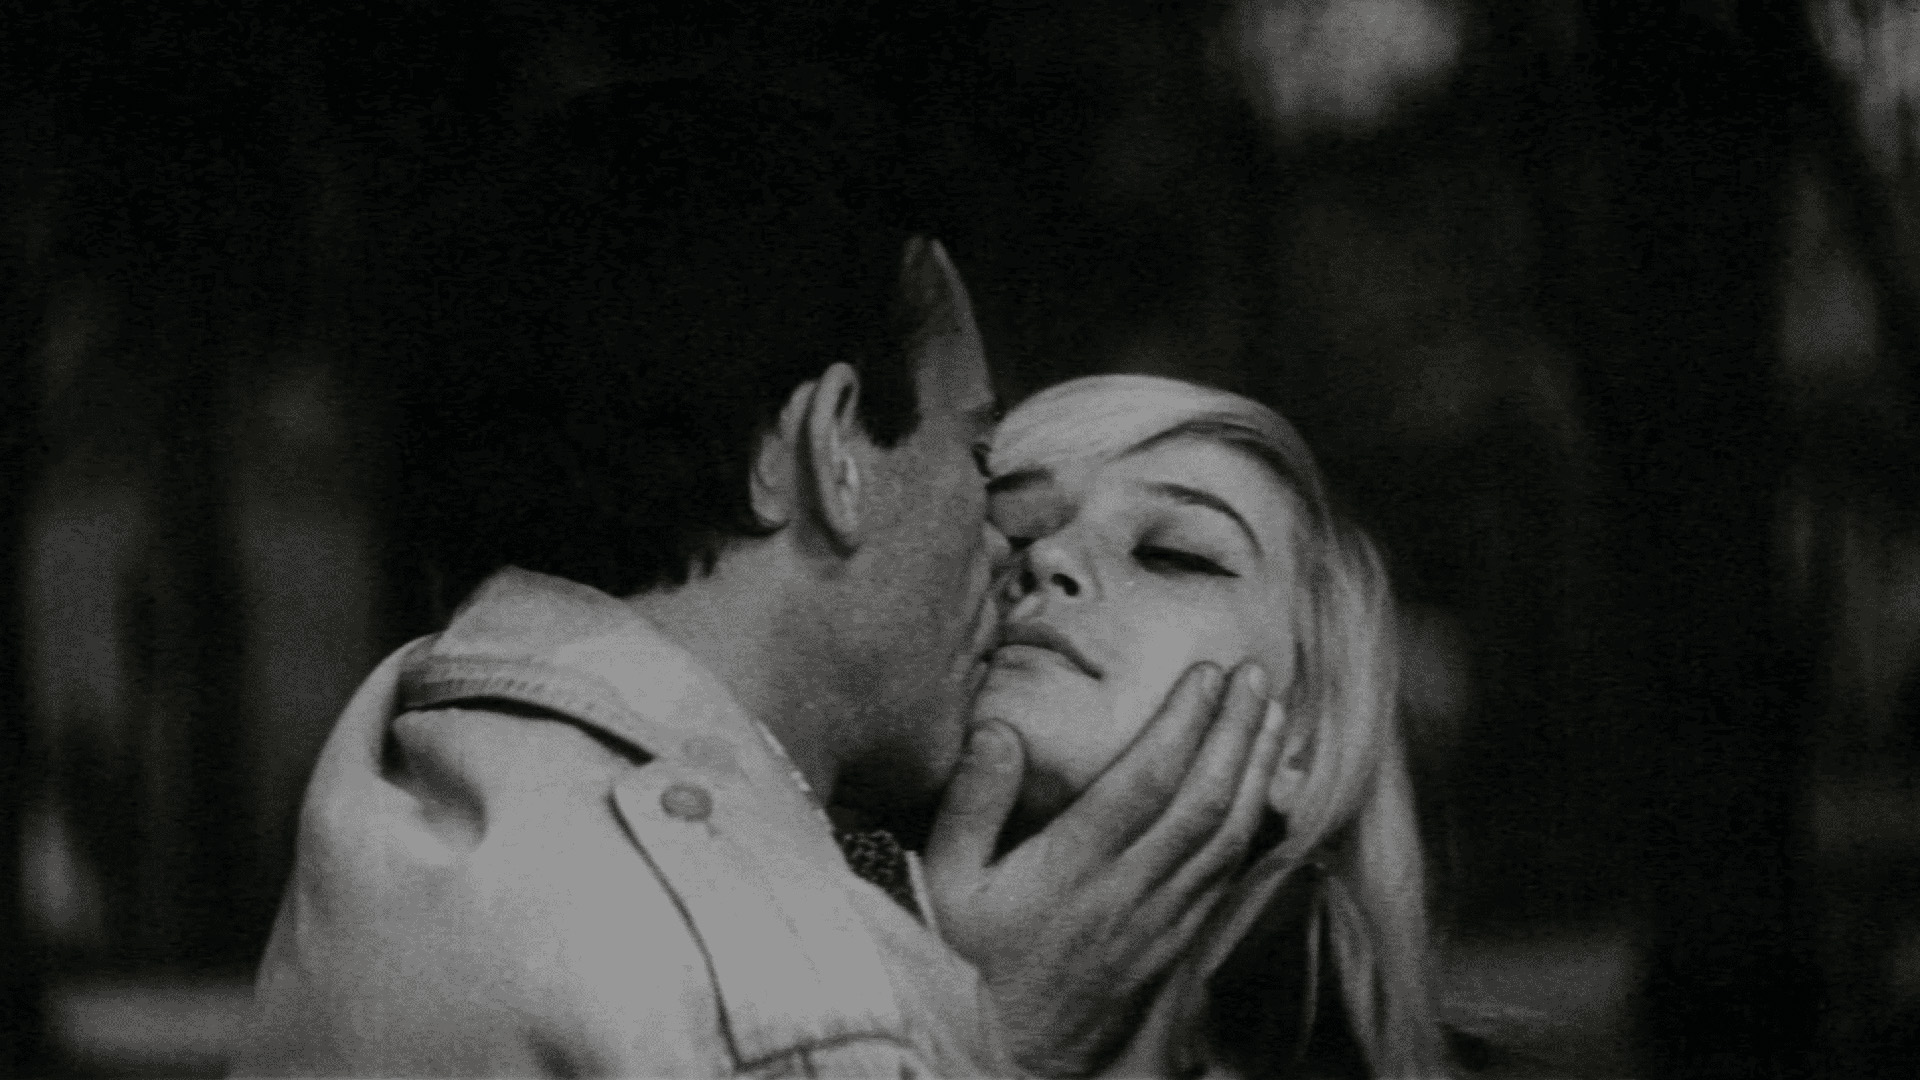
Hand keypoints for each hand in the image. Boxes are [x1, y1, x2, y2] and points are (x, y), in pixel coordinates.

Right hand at [923, 661, 1286, 1076]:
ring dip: (1257, 767)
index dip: (1182, 724)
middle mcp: (1129, 888)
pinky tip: (1267, 784)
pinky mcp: (1183, 935)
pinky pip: (1232, 870)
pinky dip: (1257, 819)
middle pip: (1202, 799)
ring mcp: (1164, 915)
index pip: (1144, 782)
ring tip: (1272, 711)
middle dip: (1235, 730)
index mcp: (1073, 867)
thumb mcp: (951, 881)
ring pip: (1228, 833)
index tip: (1205, 674)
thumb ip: (971, 803)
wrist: (1026, 1047)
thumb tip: (998, 732)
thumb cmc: (981, 955)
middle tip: (1254, 673)